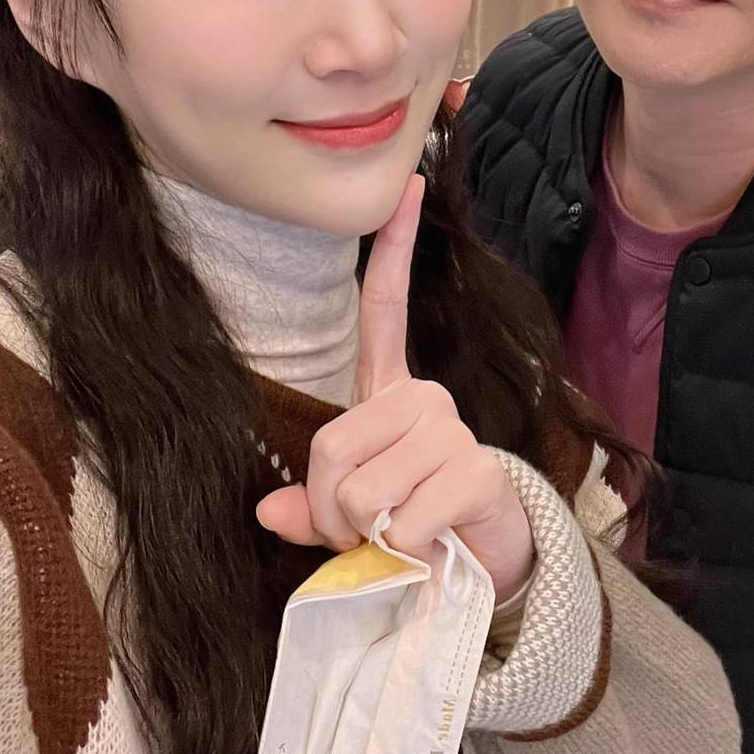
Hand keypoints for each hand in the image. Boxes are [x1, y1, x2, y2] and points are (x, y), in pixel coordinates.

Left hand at [256, 175, 533, 601]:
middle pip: (331, 446)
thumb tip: (267, 513)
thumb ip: (308, 507)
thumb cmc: (412, 527)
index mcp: (390, 392)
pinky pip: (403, 519)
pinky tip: (432, 545)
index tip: (409, 187)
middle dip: (330, 509)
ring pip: (361, 491)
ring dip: (367, 534)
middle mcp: (423, 396)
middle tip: (365, 532)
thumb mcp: (350, 516)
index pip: (385, 308)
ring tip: (403, 537)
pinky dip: (406, 550)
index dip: (396, 249)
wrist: (486, 566)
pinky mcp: (475, 470)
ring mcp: (451, 429)